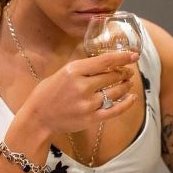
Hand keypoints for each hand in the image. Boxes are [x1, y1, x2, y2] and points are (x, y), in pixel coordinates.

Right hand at [20, 51, 139, 134]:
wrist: (38, 117)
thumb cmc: (49, 92)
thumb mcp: (63, 72)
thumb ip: (84, 68)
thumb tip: (107, 63)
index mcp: (74, 71)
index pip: (104, 61)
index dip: (122, 57)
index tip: (134, 55)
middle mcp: (82, 86)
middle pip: (112, 76)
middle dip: (124, 72)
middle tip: (128, 71)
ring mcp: (87, 104)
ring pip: (115, 92)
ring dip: (125, 86)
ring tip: (128, 82)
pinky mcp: (91, 118)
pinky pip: (115, 110)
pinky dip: (126, 103)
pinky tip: (132, 98)